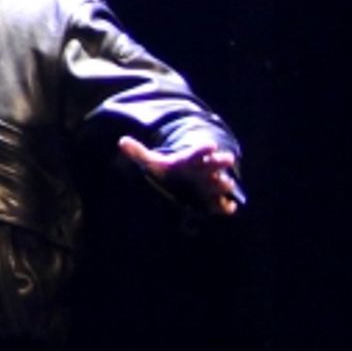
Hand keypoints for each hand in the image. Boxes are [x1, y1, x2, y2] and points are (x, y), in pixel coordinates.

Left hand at [118, 135, 245, 215]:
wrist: (182, 180)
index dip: (204, 149)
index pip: (198, 152)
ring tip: (227, 184)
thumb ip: (139, 153)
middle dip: (220, 162)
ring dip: (223, 184)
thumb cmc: (169, 170)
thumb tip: (121, 141)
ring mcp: (210, 184)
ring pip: (220, 183)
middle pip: (214, 164)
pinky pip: (220, 203)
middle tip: (228, 159)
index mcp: (190, 160)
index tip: (212, 145)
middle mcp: (204, 170)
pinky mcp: (212, 199)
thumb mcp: (153, 162)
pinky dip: (225, 206)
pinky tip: (229, 209)